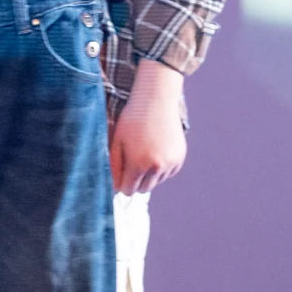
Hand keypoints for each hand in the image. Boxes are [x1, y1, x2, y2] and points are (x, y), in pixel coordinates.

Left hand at [110, 61, 187, 194]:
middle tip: (132, 162)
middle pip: (144, 189)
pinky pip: (168, 173)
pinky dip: (161, 168)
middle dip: (136, 181)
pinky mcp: (179, 158)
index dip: (122, 183)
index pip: (129, 190)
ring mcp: (170, 163)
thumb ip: (113, 166)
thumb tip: (113, 187)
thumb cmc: (132, 120)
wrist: (156, 101)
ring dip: (149, 174)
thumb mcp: (117, 141)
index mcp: (139, 163)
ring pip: (156, 182)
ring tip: (144, 153)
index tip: (121, 173)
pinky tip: (155, 150)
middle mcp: (157, 166)